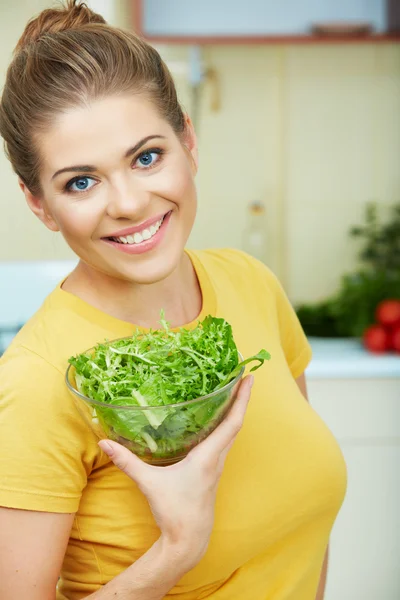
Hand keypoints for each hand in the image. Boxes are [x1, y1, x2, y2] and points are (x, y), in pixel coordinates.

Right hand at [98, 375, 253, 569]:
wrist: (188, 540)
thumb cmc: (174, 512)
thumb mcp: (149, 483)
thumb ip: (127, 462)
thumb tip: (104, 443)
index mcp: (209, 456)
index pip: (232, 422)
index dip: (241, 399)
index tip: (248, 378)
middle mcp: (218, 458)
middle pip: (236, 423)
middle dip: (240, 398)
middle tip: (242, 376)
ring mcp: (217, 465)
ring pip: (231, 433)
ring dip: (234, 411)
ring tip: (232, 391)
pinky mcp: (213, 471)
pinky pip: (224, 442)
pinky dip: (225, 425)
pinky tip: (216, 420)